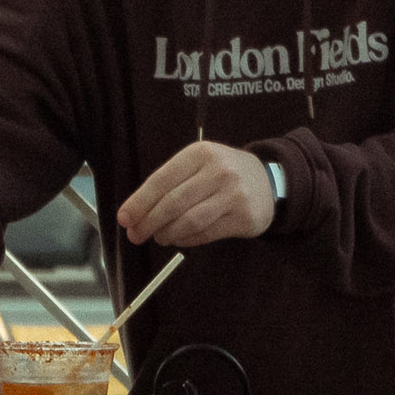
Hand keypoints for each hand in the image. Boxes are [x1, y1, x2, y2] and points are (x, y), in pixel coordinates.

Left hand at [117, 141, 275, 248]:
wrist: (269, 180)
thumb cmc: (221, 173)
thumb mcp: (198, 164)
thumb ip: (168, 184)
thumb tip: (135, 214)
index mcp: (200, 154)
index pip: (161, 180)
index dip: (139, 202)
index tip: (125, 219)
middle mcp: (219, 172)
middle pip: (173, 203)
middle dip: (149, 222)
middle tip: (135, 235)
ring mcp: (234, 195)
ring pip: (189, 221)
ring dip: (167, 233)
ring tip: (159, 237)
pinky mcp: (244, 218)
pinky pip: (206, 233)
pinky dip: (186, 240)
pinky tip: (178, 239)